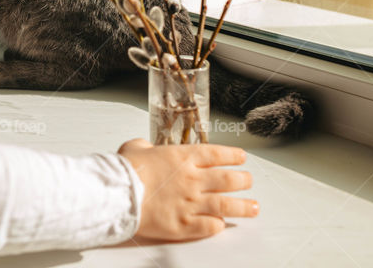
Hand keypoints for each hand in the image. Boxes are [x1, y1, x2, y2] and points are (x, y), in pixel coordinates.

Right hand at [117, 139, 257, 241]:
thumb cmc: (125, 171)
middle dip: (243, 180)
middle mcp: (193, 180)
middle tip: (249, 181)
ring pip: (226, 205)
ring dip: (243, 206)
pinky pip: (209, 226)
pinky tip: (221, 225)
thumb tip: (145, 147)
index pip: (217, 154)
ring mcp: (191, 203)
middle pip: (229, 180)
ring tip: (254, 208)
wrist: (118, 195)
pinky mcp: (184, 225)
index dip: (233, 156)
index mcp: (183, 157)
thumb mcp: (135, 147)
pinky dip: (218, 225)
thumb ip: (145, 146)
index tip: (241, 158)